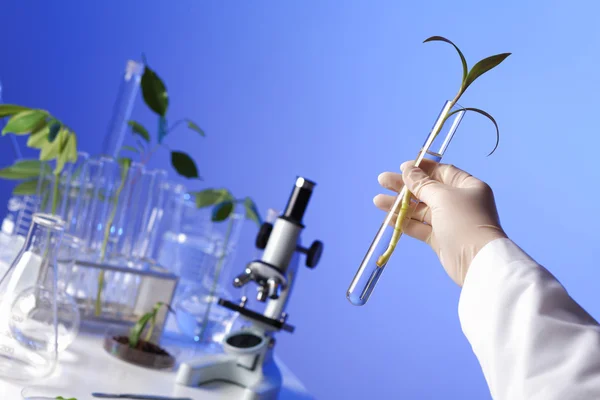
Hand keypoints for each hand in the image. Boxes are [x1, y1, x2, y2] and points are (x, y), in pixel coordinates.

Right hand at [374, 159, 506, 285]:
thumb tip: (408, 169)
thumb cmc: (464, 222)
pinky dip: (404, 222)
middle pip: (427, 189)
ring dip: (399, 205)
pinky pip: (419, 226)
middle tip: (382, 180)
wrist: (476, 262)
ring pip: (420, 209)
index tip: (402, 167)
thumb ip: (422, 184)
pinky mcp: (440, 238)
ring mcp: (449, 221)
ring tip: (377, 201)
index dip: (421, 169)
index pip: (441, 172)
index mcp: (467, 186)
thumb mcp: (442, 197)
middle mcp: (459, 202)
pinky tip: (388, 218)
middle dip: (404, 186)